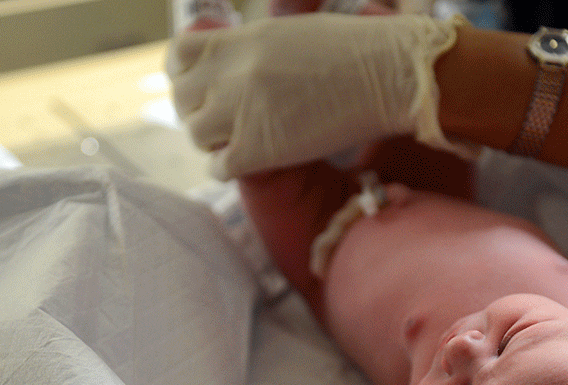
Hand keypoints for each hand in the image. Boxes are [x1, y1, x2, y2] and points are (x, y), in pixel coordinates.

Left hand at [168, 14, 463, 178]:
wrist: (389, 75)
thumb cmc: (356, 51)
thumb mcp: (292, 33)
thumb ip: (255, 47)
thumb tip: (240, 61)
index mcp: (240, 40)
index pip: (178, 56)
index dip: (185, 75)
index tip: (204, 88)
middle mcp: (231, 73)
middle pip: (181, 100)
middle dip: (198, 111)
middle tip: (224, 121)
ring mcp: (240, 111)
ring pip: (196, 136)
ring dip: (215, 141)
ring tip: (242, 141)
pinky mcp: (257, 150)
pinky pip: (218, 167)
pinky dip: (230, 167)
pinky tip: (253, 162)